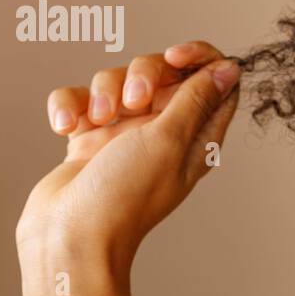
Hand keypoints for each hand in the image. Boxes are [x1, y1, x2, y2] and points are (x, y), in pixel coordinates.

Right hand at [15, 41, 240, 271]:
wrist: (69, 237)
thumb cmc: (125, 195)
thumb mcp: (169, 141)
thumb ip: (196, 100)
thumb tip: (229, 69)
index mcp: (197, 135)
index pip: (214, 81)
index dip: (200, 58)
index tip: (175, 57)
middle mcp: (163, 132)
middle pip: (162, 71)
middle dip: (143, 74)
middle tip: (133, 102)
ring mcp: (123, 134)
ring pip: (116, 80)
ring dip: (102, 92)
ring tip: (97, 122)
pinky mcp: (87, 138)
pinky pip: (78, 99)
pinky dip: (69, 106)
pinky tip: (64, 128)